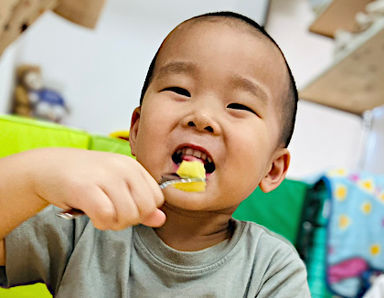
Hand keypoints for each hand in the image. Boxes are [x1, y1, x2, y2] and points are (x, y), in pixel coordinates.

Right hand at [29, 148, 164, 229]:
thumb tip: (161, 219)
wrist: (47, 167)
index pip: (157, 198)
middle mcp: (123, 168)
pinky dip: (100, 222)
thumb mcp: (117, 186)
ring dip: (113, 223)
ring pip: (127, 215)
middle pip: (145, 209)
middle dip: (130, 219)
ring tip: (100, 213)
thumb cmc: (85, 178)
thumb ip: (140, 203)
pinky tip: (91, 214)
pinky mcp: (85, 187)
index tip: (125, 208)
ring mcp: (105, 176)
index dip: (143, 211)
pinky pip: (106, 216)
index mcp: (133, 166)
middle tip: (112, 214)